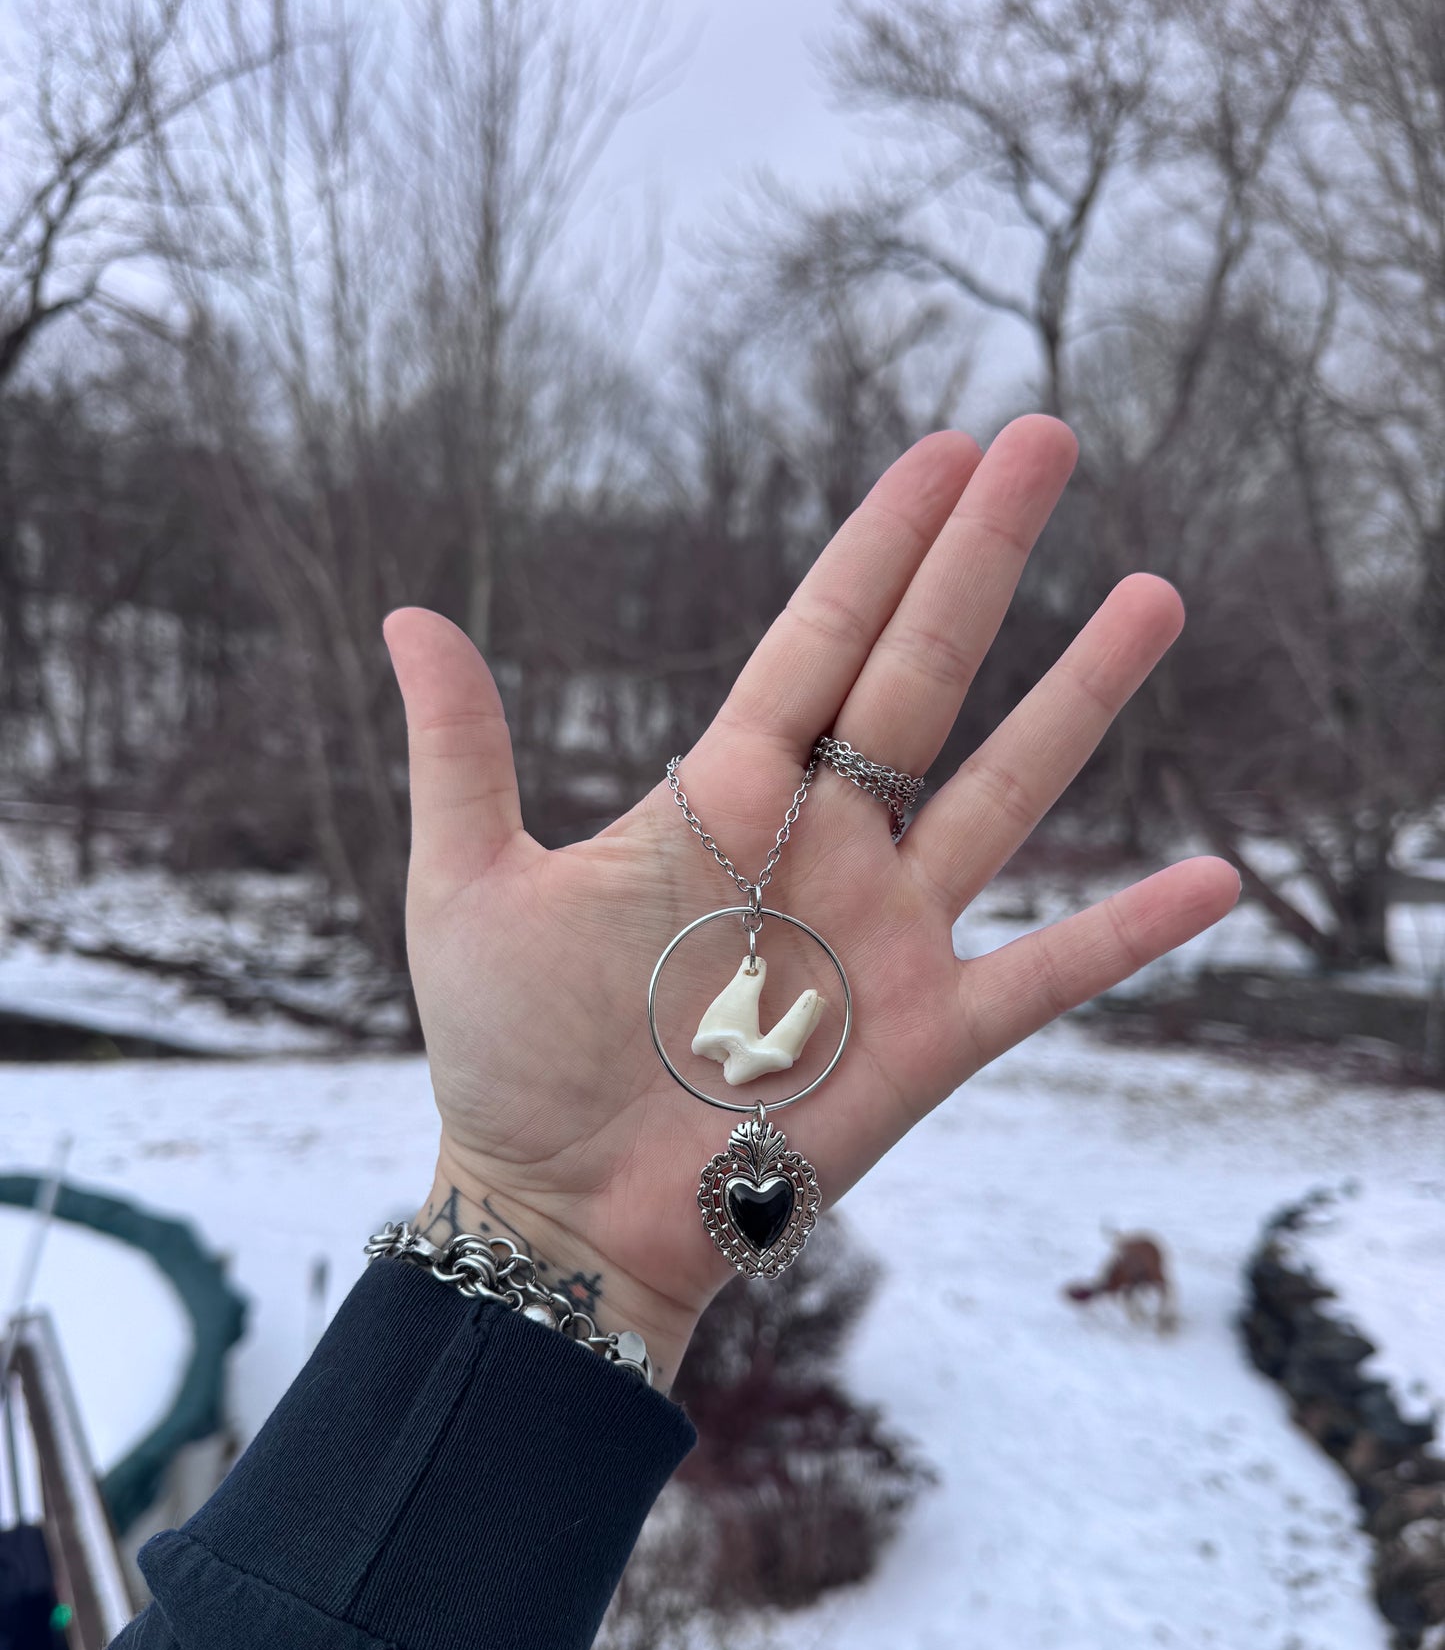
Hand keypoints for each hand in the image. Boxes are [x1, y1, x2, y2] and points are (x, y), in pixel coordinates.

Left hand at [384, 419, 1237, 1388]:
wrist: (561, 1210)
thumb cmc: (508, 1058)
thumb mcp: (467, 888)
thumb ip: (464, 753)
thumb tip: (409, 616)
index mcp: (724, 798)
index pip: (819, 640)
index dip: (879, 547)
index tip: (940, 450)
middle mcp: (823, 848)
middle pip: (924, 678)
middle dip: (982, 560)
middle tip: (1048, 439)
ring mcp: (888, 938)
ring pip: (1006, 794)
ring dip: (1080, 699)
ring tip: (1153, 595)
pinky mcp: (931, 1038)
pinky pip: (1050, 974)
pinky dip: (1131, 932)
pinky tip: (1216, 877)